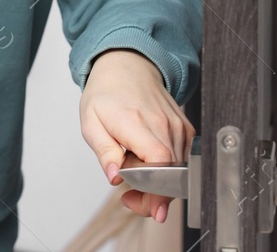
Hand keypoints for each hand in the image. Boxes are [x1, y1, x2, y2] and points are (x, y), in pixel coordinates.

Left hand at [78, 48, 194, 223]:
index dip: (158, 191)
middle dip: (152, 195)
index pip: (160, 162)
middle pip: (172, 174)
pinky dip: (166, 170)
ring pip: (178, 171)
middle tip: (129, 196)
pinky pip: (182, 161)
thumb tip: (114, 178)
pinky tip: (146, 159)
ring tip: (132, 166)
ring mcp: (178, 126)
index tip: (152, 209)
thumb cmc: (107, 94)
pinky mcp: (186, 129)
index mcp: (136, 121)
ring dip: (157, 181)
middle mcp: (163, 124)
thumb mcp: (91, 123)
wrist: (127, 67)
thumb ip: (104, 152)